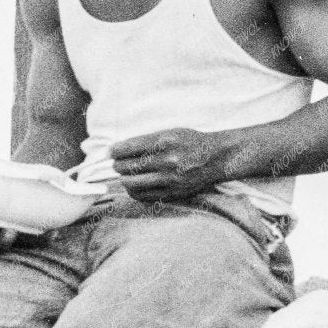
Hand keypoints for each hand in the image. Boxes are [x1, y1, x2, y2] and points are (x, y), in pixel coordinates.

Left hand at [110, 127, 227, 200]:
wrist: (216, 158)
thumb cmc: (190, 142)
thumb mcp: (170, 132)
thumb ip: (146, 140)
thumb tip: (119, 149)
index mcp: (164, 142)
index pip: (128, 148)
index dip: (114, 151)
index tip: (111, 152)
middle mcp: (166, 161)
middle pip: (127, 166)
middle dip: (117, 165)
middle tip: (117, 163)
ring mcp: (169, 179)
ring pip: (131, 183)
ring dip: (123, 178)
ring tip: (124, 174)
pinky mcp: (171, 193)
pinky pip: (142, 195)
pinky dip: (133, 190)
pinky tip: (134, 185)